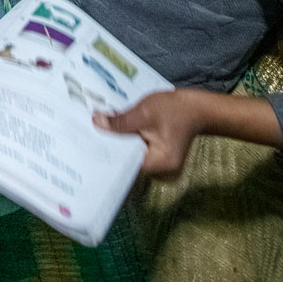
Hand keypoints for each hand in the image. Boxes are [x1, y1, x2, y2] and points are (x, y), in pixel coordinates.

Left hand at [94, 90, 208, 178]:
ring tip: (97, 134)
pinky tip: (115, 132)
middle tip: (86, 138)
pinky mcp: (158, 159)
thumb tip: (96, 123)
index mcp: (159, 165)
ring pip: (131, 157)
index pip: (126, 167)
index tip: (88, 149)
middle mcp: (160, 173)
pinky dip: (127, 143)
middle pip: (127, 164)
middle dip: (110, 149)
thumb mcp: (144, 112)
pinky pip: (137, 153)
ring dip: (118, 145)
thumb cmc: (175, 109)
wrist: (196, 108)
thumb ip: (120, 121)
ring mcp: (160, 168)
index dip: (107, 157)